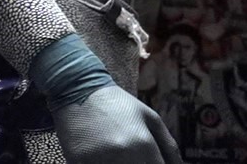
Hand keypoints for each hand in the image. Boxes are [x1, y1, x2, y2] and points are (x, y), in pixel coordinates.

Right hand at [51, 84, 182, 163]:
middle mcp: (123, 154)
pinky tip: (104, 157)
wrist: (79, 90)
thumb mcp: (149, 118)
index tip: (151, 162)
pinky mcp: (78, 161)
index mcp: (143, 144)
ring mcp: (98, 160)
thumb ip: (168, 146)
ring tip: (118, 155)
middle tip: (136, 158)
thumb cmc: (118, 106)